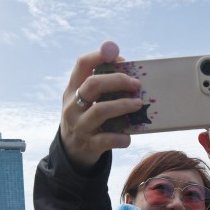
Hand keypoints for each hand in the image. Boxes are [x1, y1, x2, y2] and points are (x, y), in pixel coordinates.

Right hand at [61, 40, 142, 170]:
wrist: (71, 152)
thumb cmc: (85, 119)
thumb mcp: (83, 101)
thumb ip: (100, 86)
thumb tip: (126, 67)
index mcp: (72, 91)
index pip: (82, 64)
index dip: (101, 56)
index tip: (121, 58)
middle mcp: (72, 107)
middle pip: (93, 85)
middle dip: (117, 80)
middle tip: (136, 83)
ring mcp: (79, 126)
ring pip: (101, 110)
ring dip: (123, 105)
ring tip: (138, 104)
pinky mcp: (89, 145)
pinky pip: (109, 139)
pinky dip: (122, 137)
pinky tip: (128, 135)